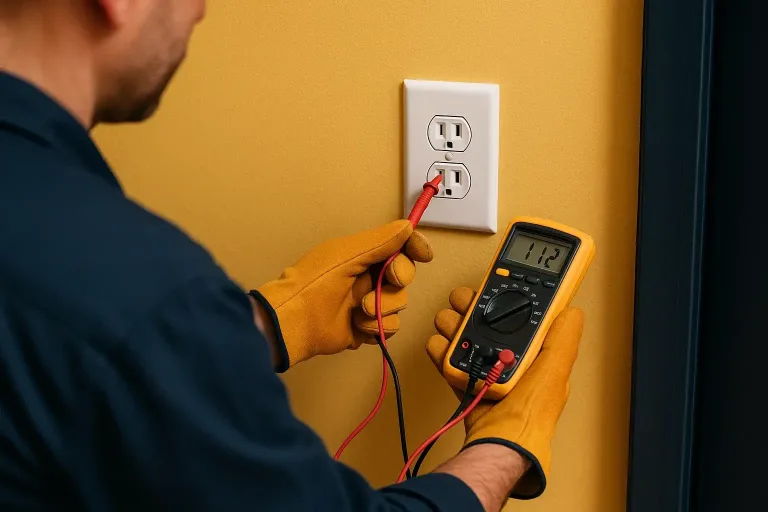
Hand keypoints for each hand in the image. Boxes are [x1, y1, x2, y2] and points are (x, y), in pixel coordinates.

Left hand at [251, 220, 432, 370]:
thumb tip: (408, 226)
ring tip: (358, 310)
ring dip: (383, 306)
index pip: (399, 247)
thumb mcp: (346, 254)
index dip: (414, 248)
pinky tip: (358, 326)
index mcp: (363, 255)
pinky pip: (390, 326)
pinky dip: (377, 327)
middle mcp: (368, 278)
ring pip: (400, 302)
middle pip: (404, 275)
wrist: (294, 321)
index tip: (423, 254)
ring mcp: (369, 304)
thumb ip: (380, 241)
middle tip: (389, 279)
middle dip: (398, 277)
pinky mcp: (368, 328)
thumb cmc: (314, 281)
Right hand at [426, 287, 583, 498]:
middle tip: (462, 301)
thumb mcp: (555, 370)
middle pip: (485, 320)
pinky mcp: (465, 381)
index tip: (492, 285)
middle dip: (470, 306)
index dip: (505, 296)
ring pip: (463, 334)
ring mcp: (485, 369)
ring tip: (448, 322)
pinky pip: (448, 358)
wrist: (501, 443)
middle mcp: (509, 358)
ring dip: (452, 323)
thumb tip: (572, 310)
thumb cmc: (532, 413)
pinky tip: (439, 344)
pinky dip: (440, 348)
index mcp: (533, 352)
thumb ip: (563, 338)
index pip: (518, 314)